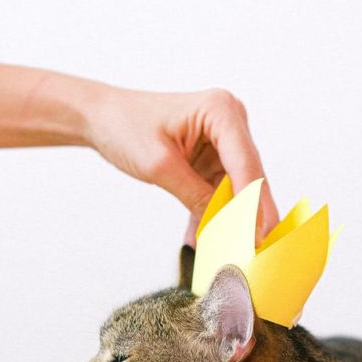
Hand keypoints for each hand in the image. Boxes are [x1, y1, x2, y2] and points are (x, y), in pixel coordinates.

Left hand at [79, 83, 278, 244]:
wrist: (103, 118)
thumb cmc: (125, 126)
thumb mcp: (160, 166)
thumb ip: (196, 196)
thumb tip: (224, 228)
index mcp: (221, 111)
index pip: (246, 164)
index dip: (254, 203)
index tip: (258, 236)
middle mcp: (230, 122)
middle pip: (249, 177)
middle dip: (246, 215)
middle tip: (248, 250)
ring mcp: (224, 141)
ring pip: (237, 189)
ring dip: (228, 219)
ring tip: (221, 249)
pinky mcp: (213, 158)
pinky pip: (220, 191)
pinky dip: (211, 213)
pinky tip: (201, 237)